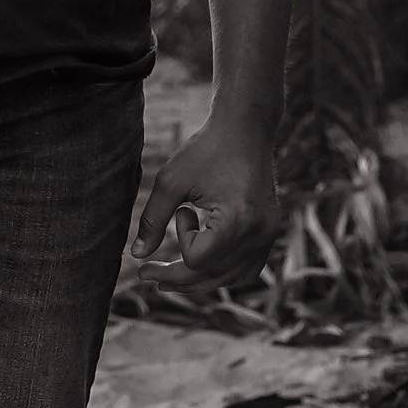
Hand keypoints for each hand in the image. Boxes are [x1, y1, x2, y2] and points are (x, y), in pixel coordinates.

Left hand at [133, 108, 279, 291]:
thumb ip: (152, 220)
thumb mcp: (172, 181)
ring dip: (198, 280)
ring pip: (230, 278)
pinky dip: (224, 273)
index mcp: (237, 220)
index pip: (198, 258)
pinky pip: (248, 268)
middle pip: (212, 275)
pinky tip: (203, 268)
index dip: (180, 239)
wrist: (246, 127)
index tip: (181, 210)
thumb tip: (137, 256)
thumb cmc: (207, 149)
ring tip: (169, 278)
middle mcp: (258, 233)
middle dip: (176, 278)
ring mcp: (268, 235)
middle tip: (146, 274)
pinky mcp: (270, 231)